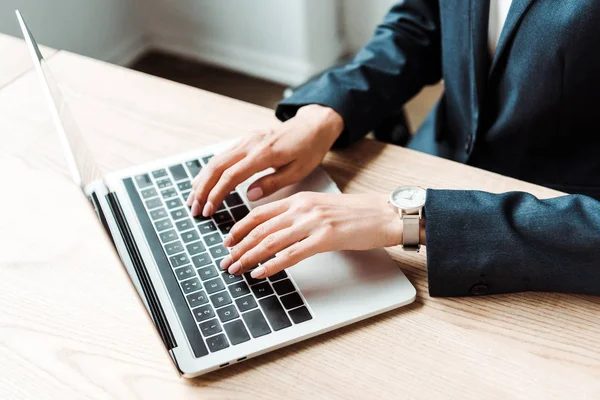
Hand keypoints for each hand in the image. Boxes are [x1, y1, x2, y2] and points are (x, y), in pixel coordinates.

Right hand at [187, 105, 343, 216]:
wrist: (313, 125)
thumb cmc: (309, 149)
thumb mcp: (298, 171)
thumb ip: (273, 183)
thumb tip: (249, 196)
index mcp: (263, 153)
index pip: (231, 175)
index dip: (216, 194)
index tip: (208, 210)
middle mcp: (250, 143)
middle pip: (216, 167)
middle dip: (202, 190)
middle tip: (194, 209)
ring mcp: (246, 139)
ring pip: (215, 160)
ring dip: (202, 180)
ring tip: (193, 199)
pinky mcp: (245, 139)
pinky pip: (222, 155)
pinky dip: (209, 171)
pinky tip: (203, 182)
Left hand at [218, 192, 404, 277]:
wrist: (382, 214)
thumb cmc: (354, 214)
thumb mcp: (319, 207)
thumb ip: (297, 215)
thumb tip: (275, 229)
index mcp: (299, 199)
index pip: (259, 213)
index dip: (239, 228)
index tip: (228, 241)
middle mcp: (302, 208)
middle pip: (260, 229)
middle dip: (239, 247)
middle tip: (225, 261)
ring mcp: (312, 223)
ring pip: (271, 242)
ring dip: (249, 258)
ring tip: (236, 269)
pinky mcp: (325, 238)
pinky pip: (291, 254)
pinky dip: (272, 265)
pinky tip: (260, 273)